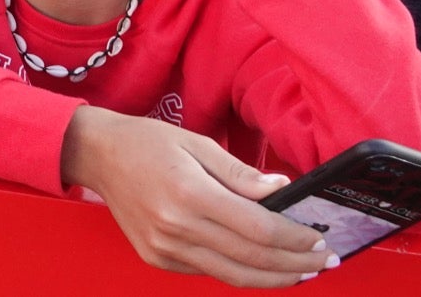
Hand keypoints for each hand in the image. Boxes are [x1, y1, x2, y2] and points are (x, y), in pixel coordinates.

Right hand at [61, 107, 335, 286]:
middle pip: (251, 258)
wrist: (97, 155)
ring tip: (300, 272)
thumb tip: (282, 191)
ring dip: (273, 278)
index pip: (258, 228)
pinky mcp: (157, 258)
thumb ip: (240, 173)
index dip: (295, 239)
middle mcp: (176, 226)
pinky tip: (259, 265)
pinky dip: (239, 272)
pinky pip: (208, 272)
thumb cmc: (147, 142)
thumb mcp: (197, 143)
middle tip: (323, 261)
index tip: (319, 239)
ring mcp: (164, 247)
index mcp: (189, 193)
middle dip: (294, 264)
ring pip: (233, 275)